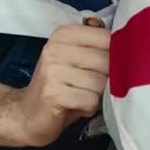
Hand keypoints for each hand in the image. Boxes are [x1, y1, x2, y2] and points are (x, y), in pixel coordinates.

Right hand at [2, 20, 109, 146]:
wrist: (26, 114)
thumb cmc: (59, 86)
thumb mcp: (76, 59)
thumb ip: (96, 45)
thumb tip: (123, 34)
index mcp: (63, 34)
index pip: (106, 37)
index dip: (116, 56)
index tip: (107, 67)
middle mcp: (55, 48)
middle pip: (106, 61)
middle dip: (107, 79)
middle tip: (92, 87)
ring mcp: (52, 71)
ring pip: (100, 83)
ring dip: (97, 96)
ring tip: (82, 97)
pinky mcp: (53, 94)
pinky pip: (90, 100)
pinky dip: (89, 108)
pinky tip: (77, 107)